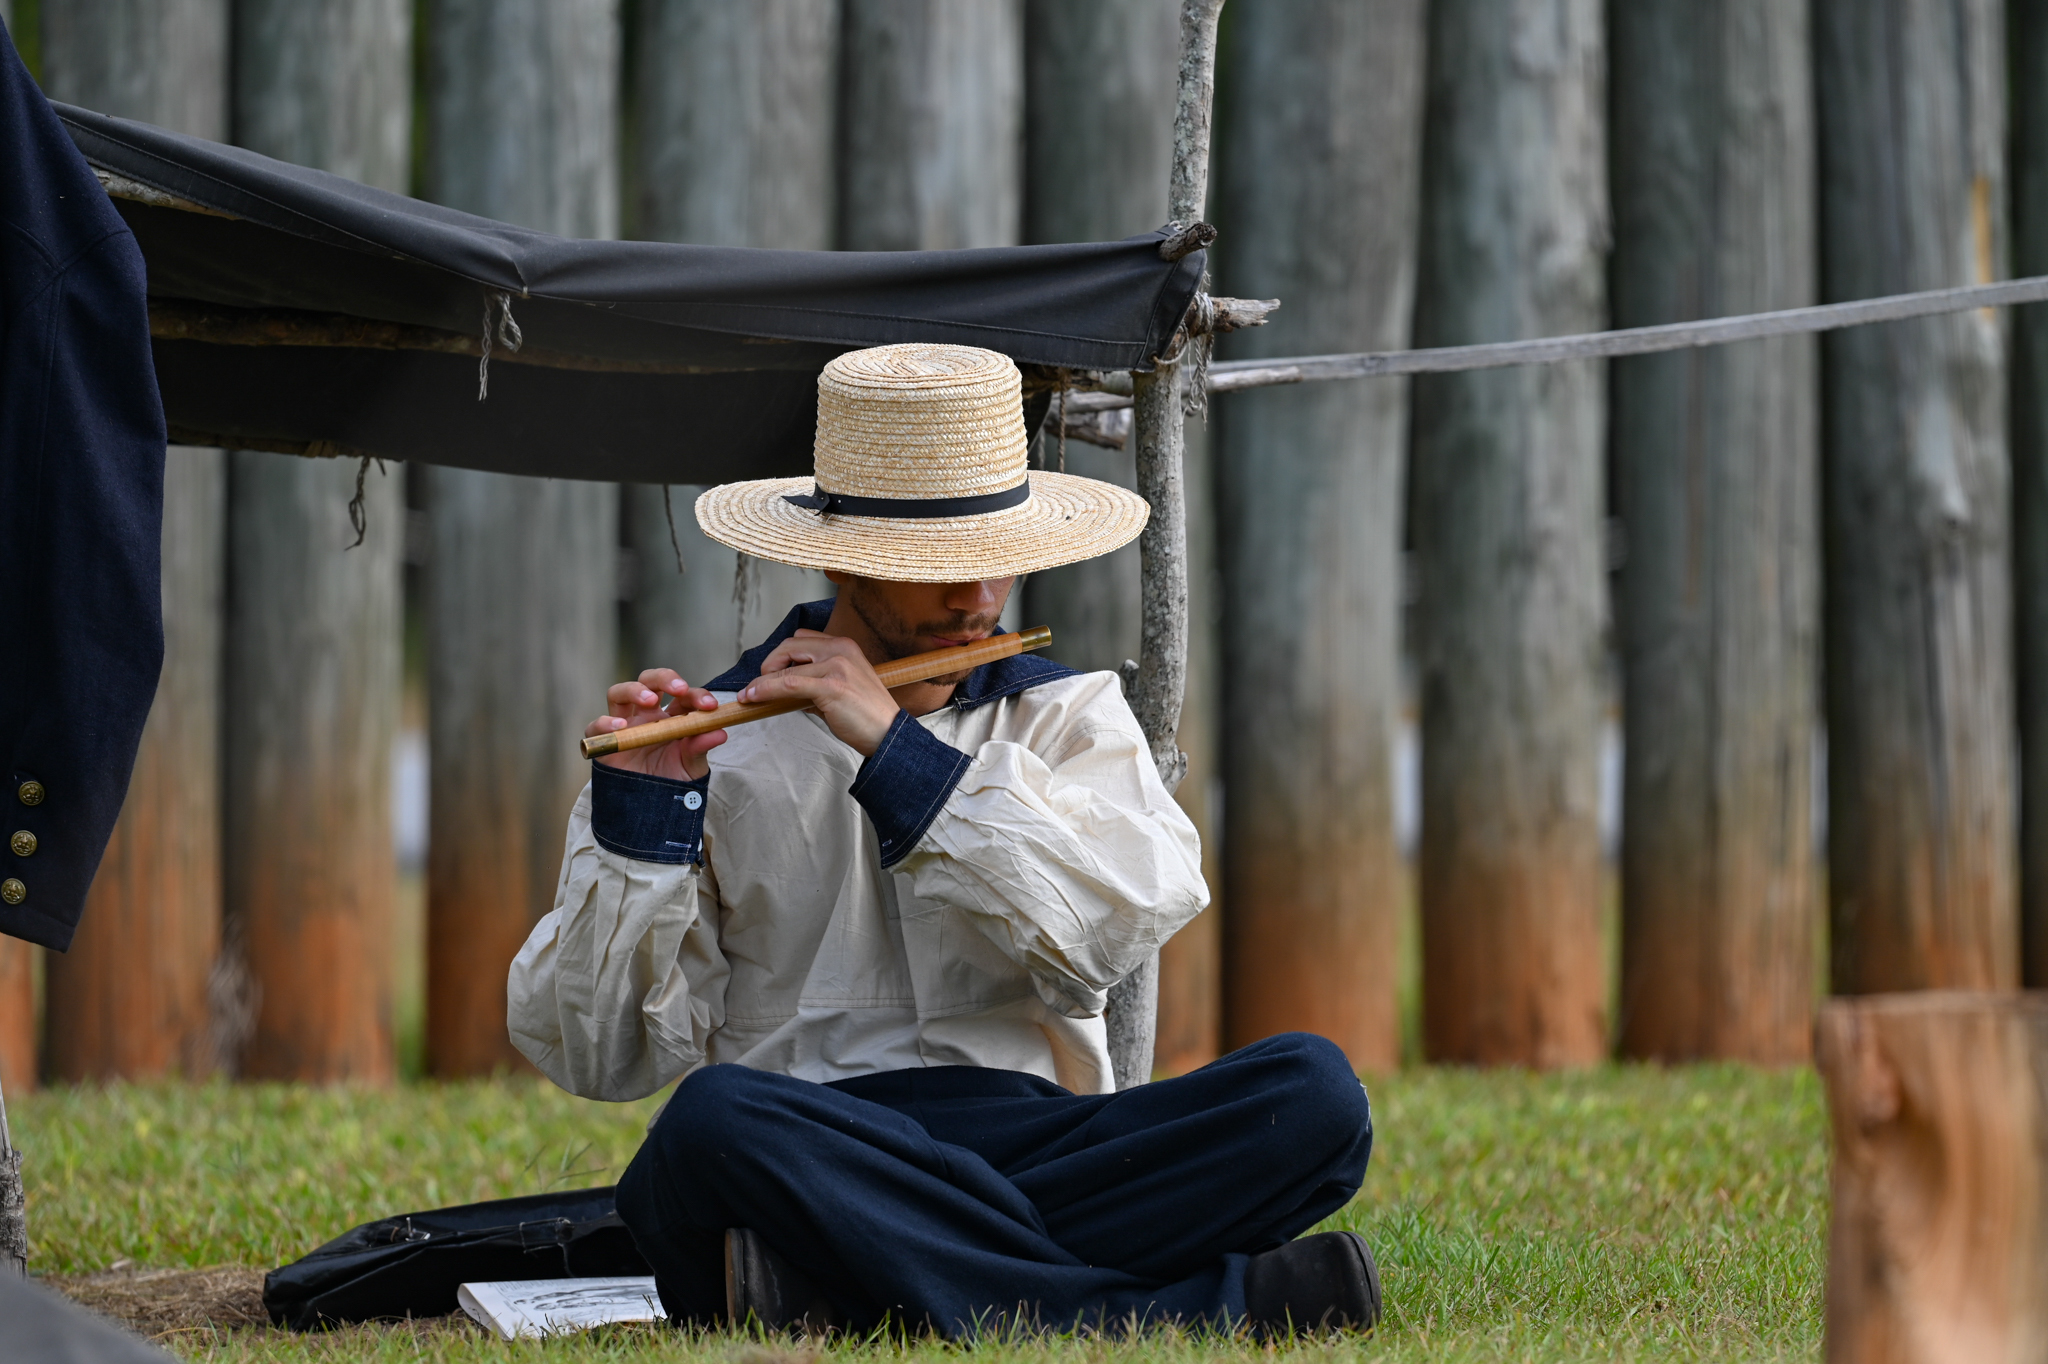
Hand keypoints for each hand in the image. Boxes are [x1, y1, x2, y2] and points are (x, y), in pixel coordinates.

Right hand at [586, 669, 725, 781]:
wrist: (652, 807)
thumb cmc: (672, 778)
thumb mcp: (692, 765)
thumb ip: (701, 747)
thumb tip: (720, 732)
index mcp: (672, 715)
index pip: (683, 695)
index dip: (697, 695)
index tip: (710, 706)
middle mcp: (646, 714)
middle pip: (649, 680)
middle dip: (665, 679)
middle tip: (680, 689)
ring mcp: (624, 724)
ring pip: (619, 692)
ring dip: (634, 690)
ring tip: (649, 701)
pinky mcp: (605, 741)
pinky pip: (596, 726)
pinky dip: (605, 722)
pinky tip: (620, 726)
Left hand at [738, 629, 899, 756]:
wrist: (888, 733)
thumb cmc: (867, 714)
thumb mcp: (840, 688)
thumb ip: (814, 683)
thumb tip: (785, 690)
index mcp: (844, 646)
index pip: (801, 638)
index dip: (781, 655)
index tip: (771, 672)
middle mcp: (840, 649)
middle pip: (790, 645)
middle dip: (769, 664)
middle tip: (759, 684)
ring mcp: (836, 666)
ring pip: (786, 667)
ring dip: (762, 681)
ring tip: (750, 694)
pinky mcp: (831, 686)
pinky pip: (789, 684)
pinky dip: (767, 689)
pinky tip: (755, 697)